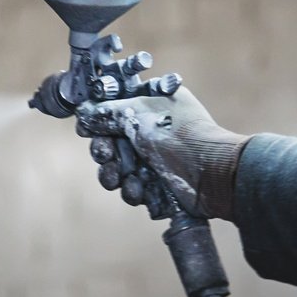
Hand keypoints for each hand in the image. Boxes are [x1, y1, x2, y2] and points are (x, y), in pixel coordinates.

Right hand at [75, 88, 248, 219]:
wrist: (211, 173)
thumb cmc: (177, 135)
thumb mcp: (138, 115)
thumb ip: (107, 113)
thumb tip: (84, 113)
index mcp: (151, 105)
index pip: (115, 111)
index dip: (98, 123)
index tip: (88, 131)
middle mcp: (152, 130)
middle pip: (112, 143)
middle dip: (106, 154)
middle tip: (106, 157)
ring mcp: (156, 157)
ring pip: (119, 169)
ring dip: (116, 176)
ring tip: (123, 180)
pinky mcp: (159, 182)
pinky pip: (134, 187)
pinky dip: (135, 190)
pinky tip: (141, 191)